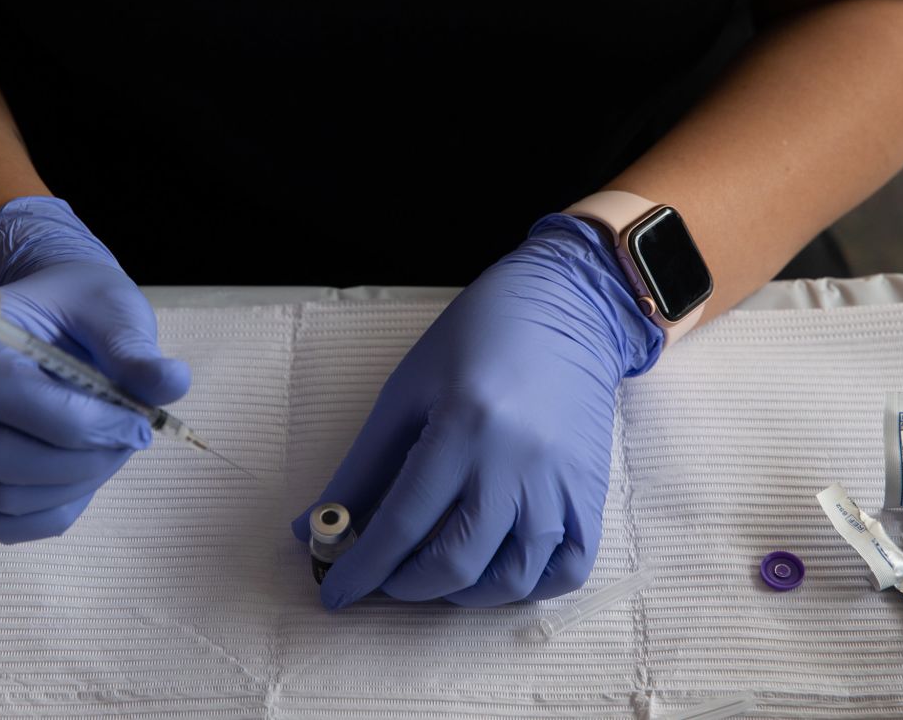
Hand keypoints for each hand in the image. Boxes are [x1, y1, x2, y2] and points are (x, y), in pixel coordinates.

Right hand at [0, 197, 190, 542]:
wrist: (50, 311)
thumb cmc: (80, 303)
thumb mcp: (113, 309)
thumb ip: (135, 350)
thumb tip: (173, 384)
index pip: (7, 395)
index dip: (81, 421)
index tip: (139, 424)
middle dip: (80, 460)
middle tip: (131, 438)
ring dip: (73, 486)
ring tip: (112, 447)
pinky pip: (1, 518)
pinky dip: (53, 509)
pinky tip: (86, 472)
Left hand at [292, 214, 662, 607]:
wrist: (564, 307)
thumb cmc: (475, 340)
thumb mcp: (404, 393)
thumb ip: (360, 468)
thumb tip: (311, 527)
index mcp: (462, 427)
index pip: (402, 524)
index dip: (362, 569)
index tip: (334, 594)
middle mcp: (516, 462)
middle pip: (456, 563)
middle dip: (407, 586)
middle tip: (385, 577)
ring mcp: (560, 481)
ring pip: (513, 579)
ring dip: (465, 594)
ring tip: (439, 571)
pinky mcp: (591, 490)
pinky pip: (570, 567)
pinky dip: (530, 585)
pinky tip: (499, 568)